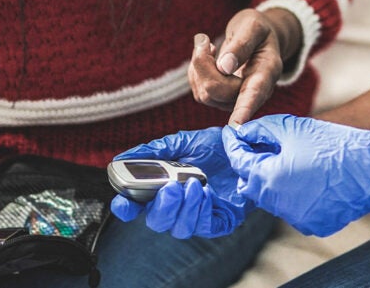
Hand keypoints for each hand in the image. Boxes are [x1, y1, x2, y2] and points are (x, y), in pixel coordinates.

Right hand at [109, 127, 251, 238]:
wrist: (247, 146)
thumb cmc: (214, 146)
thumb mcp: (182, 142)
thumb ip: (154, 151)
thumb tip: (123, 158)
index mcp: (161, 188)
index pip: (135, 205)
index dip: (126, 208)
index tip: (123, 203)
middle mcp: (177, 205)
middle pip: (156, 221)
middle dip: (161, 207)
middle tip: (170, 188)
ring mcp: (197, 215)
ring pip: (179, 228)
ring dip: (184, 208)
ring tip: (193, 184)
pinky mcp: (220, 221)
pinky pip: (204, 227)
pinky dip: (202, 211)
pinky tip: (206, 193)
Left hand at [189, 8, 300, 125]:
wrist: (259, 40)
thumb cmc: (258, 31)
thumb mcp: (253, 25)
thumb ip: (242, 43)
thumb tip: (224, 67)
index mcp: (267, 72)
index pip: (254, 94)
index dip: (245, 109)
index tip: (236, 125)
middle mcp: (254, 92)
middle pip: (219, 90)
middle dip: (203, 65)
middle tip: (204, 40)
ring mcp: (237, 100)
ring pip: (206, 94)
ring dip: (198, 66)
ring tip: (207, 45)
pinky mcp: (221, 101)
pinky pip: (200, 92)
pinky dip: (196, 72)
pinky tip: (207, 56)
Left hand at [223, 114, 369, 237]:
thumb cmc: (333, 144)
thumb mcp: (293, 128)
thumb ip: (260, 130)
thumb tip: (240, 132)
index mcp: (268, 178)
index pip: (239, 162)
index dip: (235, 146)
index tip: (234, 135)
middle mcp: (277, 205)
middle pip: (253, 184)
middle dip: (254, 166)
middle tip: (266, 147)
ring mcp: (295, 219)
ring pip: (273, 198)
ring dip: (276, 181)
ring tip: (297, 162)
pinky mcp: (312, 226)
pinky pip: (295, 209)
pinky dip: (297, 196)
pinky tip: (315, 180)